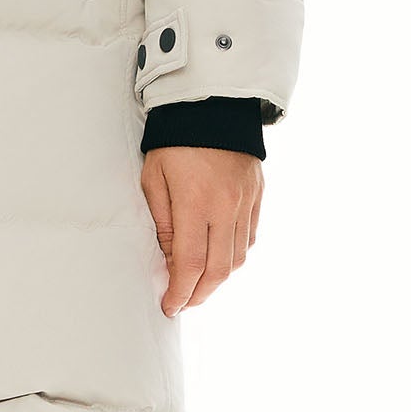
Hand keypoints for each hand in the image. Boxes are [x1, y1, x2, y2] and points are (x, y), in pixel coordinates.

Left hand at [140, 145, 263, 315]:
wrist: (213, 106)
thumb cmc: (173, 143)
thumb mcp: (153, 179)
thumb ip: (161, 223)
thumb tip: (170, 260)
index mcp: (196, 202)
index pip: (191, 264)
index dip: (180, 292)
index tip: (169, 306)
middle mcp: (226, 206)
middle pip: (218, 270)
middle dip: (199, 294)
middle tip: (183, 302)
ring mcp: (246, 202)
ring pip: (237, 258)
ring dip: (218, 278)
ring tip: (198, 284)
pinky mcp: (257, 196)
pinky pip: (249, 238)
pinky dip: (234, 255)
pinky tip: (218, 258)